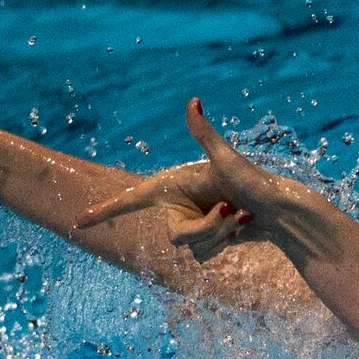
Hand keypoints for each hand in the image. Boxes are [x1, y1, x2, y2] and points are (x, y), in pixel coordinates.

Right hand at [77, 98, 311, 262]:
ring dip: (220, 235)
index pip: (132, 200)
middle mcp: (179, 206)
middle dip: (206, 229)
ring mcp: (192, 225)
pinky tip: (242, 228)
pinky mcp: (207, 241)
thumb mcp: (226, 159)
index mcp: (173, 185)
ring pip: (193, 249)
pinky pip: (205, 256)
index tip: (78, 222)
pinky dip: (224, 243)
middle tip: (231, 211)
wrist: (280, 209)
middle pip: (176, 238)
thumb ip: (204, 134)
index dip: (105, 211)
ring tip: (240, 216)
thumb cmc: (254, 181)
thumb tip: (193, 102)